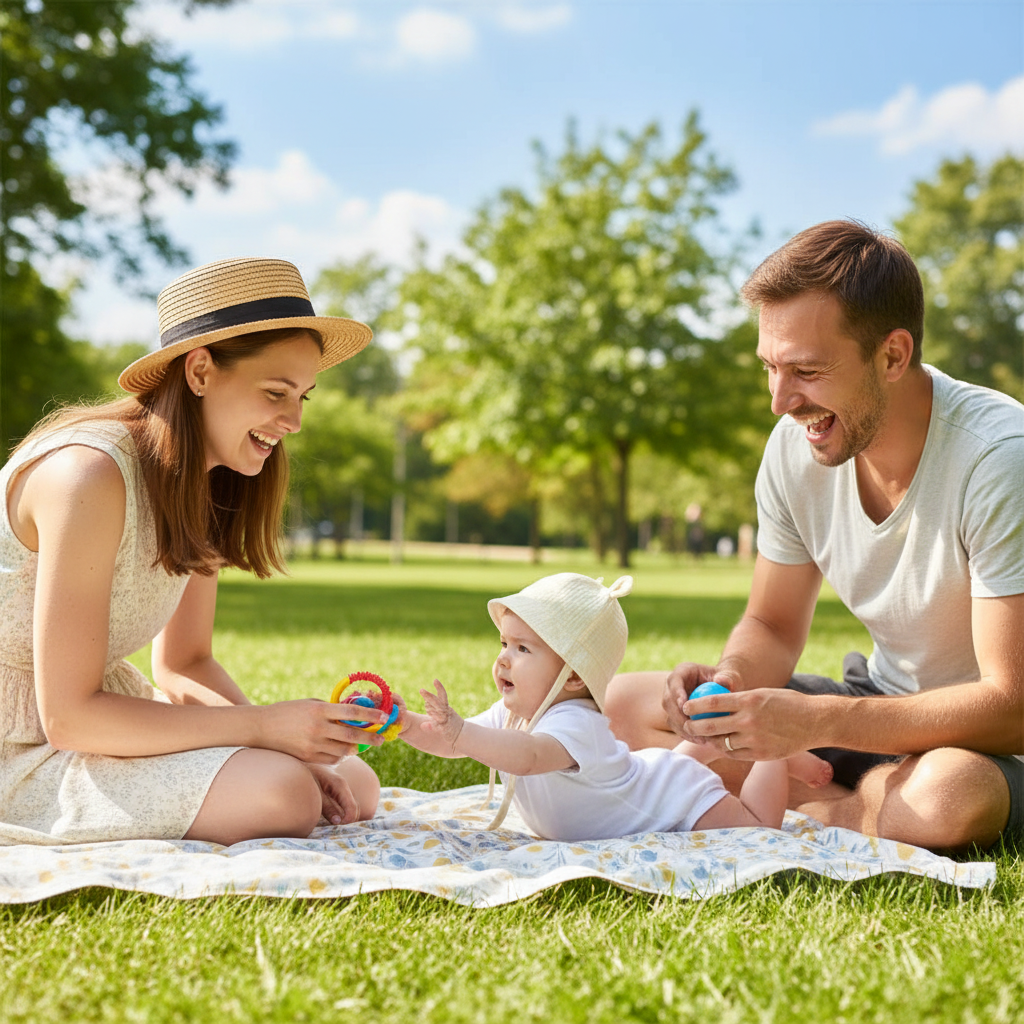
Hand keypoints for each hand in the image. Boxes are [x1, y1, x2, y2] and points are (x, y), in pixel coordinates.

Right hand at [256, 698, 385, 763]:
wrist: (261, 727)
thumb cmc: (287, 711)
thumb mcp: (309, 703)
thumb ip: (329, 708)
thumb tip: (351, 713)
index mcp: (319, 710)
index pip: (352, 713)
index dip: (371, 716)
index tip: (384, 718)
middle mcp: (318, 728)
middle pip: (352, 735)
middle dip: (370, 738)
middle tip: (381, 739)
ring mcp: (312, 744)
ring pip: (343, 751)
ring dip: (356, 749)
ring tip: (362, 747)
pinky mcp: (307, 757)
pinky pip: (330, 759)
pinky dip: (340, 756)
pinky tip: (343, 752)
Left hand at [305, 762, 360, 824]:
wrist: (300, 761)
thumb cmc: (306, 775)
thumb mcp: (315, 792)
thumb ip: (327, 807)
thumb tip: (338, 821)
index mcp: (340, 785)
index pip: (352, 808)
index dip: (347, 821)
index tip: (336, 826)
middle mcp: (343, 785)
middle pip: (354, 808)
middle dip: (348, 820)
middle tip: (333, 827)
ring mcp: (341, 786)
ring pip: (350, 806)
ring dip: (345, 817)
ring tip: (332, 824)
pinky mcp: (336, 788)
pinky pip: (344, 803)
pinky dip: (342, 812)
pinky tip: (330, 816)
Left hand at [419, 679, 463, 750]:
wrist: (462, 734)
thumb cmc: (450, 723)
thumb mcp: (444, 713)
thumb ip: (435, 707)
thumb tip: (426, 702)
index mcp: (446, 707)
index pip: (443, 696)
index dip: (440, 688)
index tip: (435, 680)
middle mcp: (447, 712)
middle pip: (438, 703)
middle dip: (430, 696)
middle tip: (421, 690)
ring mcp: (446, 721)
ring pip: (439, 714)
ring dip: (432, 710)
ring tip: (425, 705)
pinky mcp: (445, 730)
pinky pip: (438, 728)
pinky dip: (431, 726)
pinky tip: (423, 725)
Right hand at [663, 661, 739, 737]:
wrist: (725, 690)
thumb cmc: (728, 680)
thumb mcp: (730, 676)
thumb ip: (727, 677)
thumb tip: (721, 681)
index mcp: (682, 671)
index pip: (674, 681)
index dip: (676, 693)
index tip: (684, 707)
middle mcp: (673, 685)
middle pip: (668, 701)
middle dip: (678, 716)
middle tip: (692, 727)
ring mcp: (673, 701)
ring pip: (670, 716)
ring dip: (682, 729)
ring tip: (700, 738)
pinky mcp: (676, 714)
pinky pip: (677, 726)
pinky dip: (687, 734)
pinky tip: (701, 741)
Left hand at [681, 686, 819, 761]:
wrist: (816, 722)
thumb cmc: (788, 703)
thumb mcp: (763, 694)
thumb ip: (741, 700)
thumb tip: (717, 703)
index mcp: (749, 700)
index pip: (712, 703)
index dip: (694, 705)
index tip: (685, 707)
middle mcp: (749, 720)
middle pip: (711, 725)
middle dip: (694, 726)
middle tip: (687, 726)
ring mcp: (755, 739)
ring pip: (722, 743)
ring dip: (710, 741)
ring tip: (703, 738)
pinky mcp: (762, 754)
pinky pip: (736, 754)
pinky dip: (727, 750)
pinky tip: (723, 746)